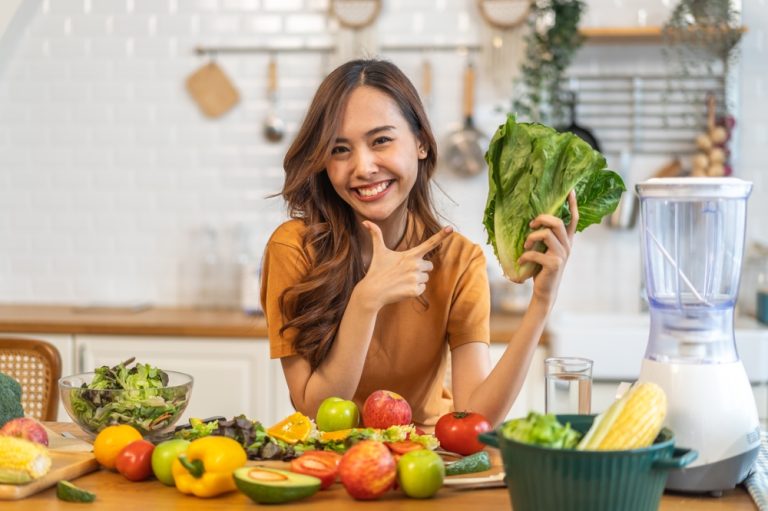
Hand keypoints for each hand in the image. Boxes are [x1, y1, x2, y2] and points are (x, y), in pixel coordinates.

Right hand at [356, 222, 452, 310]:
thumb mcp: (378, 251)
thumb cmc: (376, 270)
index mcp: (410, 255)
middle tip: (405, 271)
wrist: (372, 292)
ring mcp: (415, 278)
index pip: (429, 243)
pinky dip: (414, 290)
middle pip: (429, 266)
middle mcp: (415, 265)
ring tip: (402, 280)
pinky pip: (422, 289)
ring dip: (417, 280)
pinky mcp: (415, 291)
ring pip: (426, 278)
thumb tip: (365, 221)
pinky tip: (403, 289)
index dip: (441, 235)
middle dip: (420, 268)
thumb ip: (376, 235)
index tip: (451, 228)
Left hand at [518, 190, 577, 305]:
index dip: (572, 204)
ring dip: (531, 238)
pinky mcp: (554, 264)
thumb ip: (545, 236)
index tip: (569, 189)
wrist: (545, 290)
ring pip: (547, 234)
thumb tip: (531, 220)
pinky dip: (525, 256)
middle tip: (531, 225)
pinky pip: (536, 253)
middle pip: (558, 222)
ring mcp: (562, 255)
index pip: (573, 218)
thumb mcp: (545, 249)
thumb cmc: (542, 267)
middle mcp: (567, 245)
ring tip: (525, 246)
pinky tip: (521, 261)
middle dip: (542, 219)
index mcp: (567, 240)